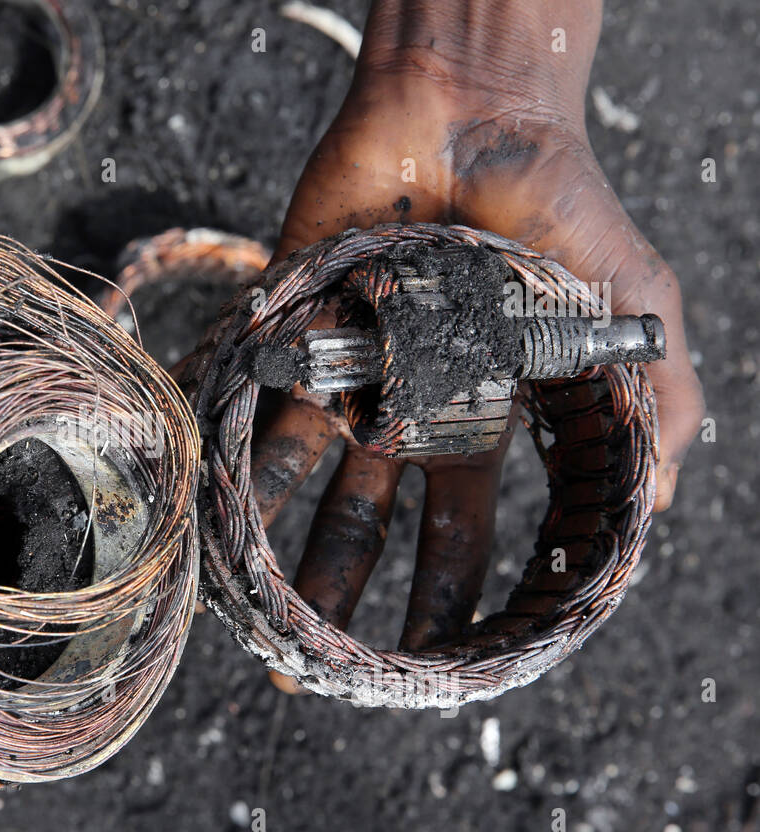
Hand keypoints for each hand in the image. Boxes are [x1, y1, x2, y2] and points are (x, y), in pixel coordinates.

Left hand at [256, 0, 703, 684]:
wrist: (476, 120)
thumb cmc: (562, 212)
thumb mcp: (634, 314)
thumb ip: (660, 406)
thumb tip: (667, 510)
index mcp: (478, 424)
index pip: (459, 533)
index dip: (446, 597)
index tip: (425, 660)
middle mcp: (403, 415)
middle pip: (368, 526)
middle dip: (346, 593)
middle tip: (314, 665)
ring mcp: (343, 376)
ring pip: (302, 483)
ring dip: (278, 547)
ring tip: (254, 612)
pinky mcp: (293, 336)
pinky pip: (253, 407)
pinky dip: (231, 455)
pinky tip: (212, 512)